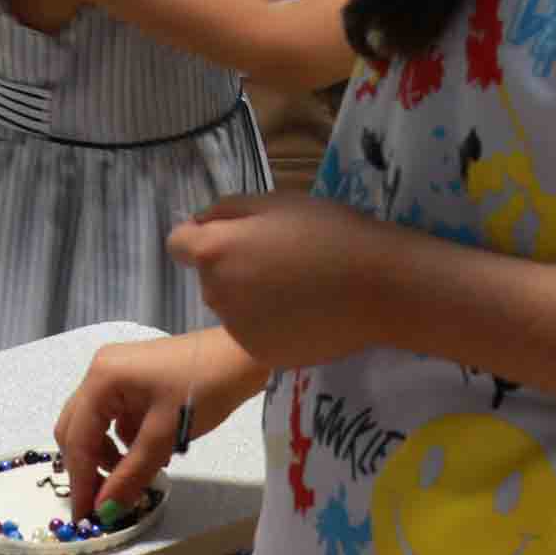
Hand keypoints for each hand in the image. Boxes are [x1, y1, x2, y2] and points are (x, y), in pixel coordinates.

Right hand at [55, 332, 225, 521]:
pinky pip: (115, 418)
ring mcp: (115, 373)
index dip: (80, 480)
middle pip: (75, 430)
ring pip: (94, 425)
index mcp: (101, 379)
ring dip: (106, 456)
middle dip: (87, 467)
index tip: (85, 517)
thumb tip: (106, 510)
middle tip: (104, 501)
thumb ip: (131, 474)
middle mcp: (99, 372)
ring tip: (133, 477)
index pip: (77, 438)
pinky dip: (123, 441)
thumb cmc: (205, 388)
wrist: (244, 355)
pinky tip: (148, 455)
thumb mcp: (165, 435)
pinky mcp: (133, 380)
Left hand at [168, 194, 402, 370]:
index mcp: (214, 252)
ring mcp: (237, 329)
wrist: (377, 288)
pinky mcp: (260, 353)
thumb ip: (227, 210)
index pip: (179, 243)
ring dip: (250, 297)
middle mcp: (215, 293)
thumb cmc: (329, 233)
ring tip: (297, 289)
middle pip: (209, 277)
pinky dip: (270, 325)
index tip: (238, 236)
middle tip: (281, 259)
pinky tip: (304, 314)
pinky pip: (254, 333)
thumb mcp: (277, 201)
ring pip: (231, 307)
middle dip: (232, 267)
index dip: (203, 236)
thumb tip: (198, 223)